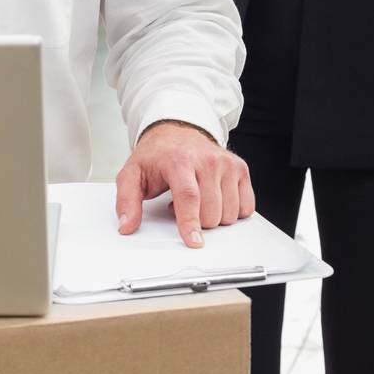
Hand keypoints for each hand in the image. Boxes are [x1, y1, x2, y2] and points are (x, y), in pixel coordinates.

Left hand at [115, 120, 254, 247]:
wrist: (177, 132)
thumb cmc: (157, 156)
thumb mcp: (132, 174)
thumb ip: (126, 200)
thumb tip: (126, 226)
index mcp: (179, 160)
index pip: (188, 196)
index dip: (190, 222)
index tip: (193, 241)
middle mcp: (207, 159)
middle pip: (211, 210)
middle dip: (197, 221)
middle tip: (182, 206)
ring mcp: (226, 163)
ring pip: (229, 213)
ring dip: (214, 217)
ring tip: (197, 200)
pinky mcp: (240, 168)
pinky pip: (246, 207)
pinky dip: (232, 211)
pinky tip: (216, 199)